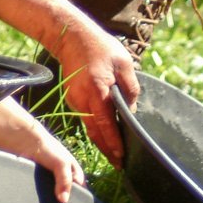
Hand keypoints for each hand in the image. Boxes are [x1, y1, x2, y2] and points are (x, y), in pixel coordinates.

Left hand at [16, 133, 85, 202]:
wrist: (27, 144)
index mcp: (75, 172)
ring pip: (56, 195)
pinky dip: (44, 197)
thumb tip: (64, 200)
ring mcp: (53, 181)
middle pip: (68, 194)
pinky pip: (45, 193)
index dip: (78, 197)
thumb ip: (65, 182)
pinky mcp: (42, 183)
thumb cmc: (48, 149)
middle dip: (65, 199)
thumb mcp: (62, 164)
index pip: (81, 189)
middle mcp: (65, 177)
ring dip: (53, 199)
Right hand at [53, 25, 140, 166]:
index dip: (114, 143)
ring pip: (90, 127)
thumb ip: (130, 88)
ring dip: (101, 141)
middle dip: (107, 150)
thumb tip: (131, 111)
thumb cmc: (101, 47)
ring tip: (115, 154)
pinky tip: (106, 134)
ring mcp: (75, 100)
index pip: (106, 124)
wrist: (71, 38)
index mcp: (98, 91)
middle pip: (95, 133)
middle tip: (119, 164)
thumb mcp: (124, 63)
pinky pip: (86, 118)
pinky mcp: (73, 99)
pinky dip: (96, 128)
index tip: (121, 157)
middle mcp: (83, 100)